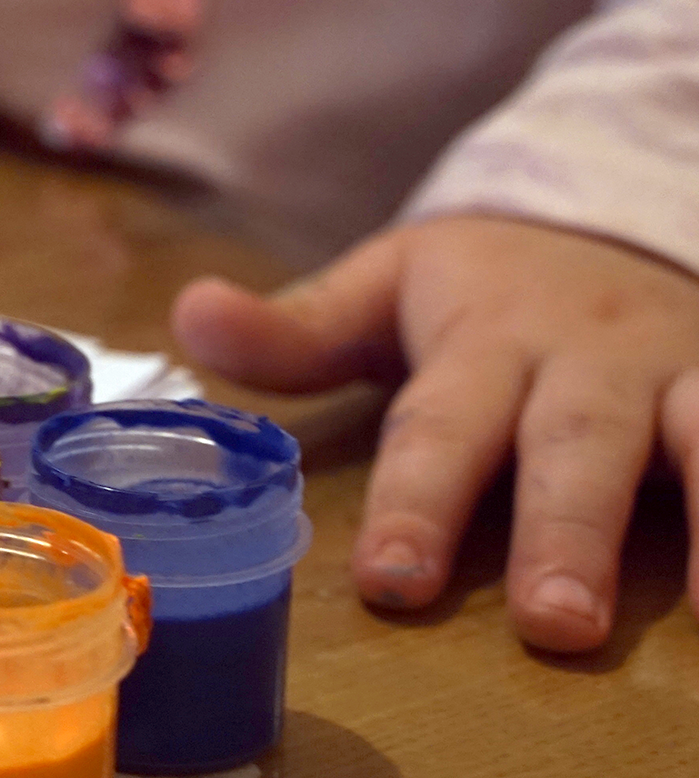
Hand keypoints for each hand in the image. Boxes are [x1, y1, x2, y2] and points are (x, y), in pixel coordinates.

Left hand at [172, 215, 698, 651]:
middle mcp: (587, 356)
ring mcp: (680, 371)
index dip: (414, 503)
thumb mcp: (384, 288)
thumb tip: (188, 317)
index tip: (390, 579)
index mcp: (485, 336)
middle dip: (566, 533)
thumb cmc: (479, 284)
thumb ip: (294, 330)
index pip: (440, 426)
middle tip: (553, 625)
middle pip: (575, 445)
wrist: (610, 212)